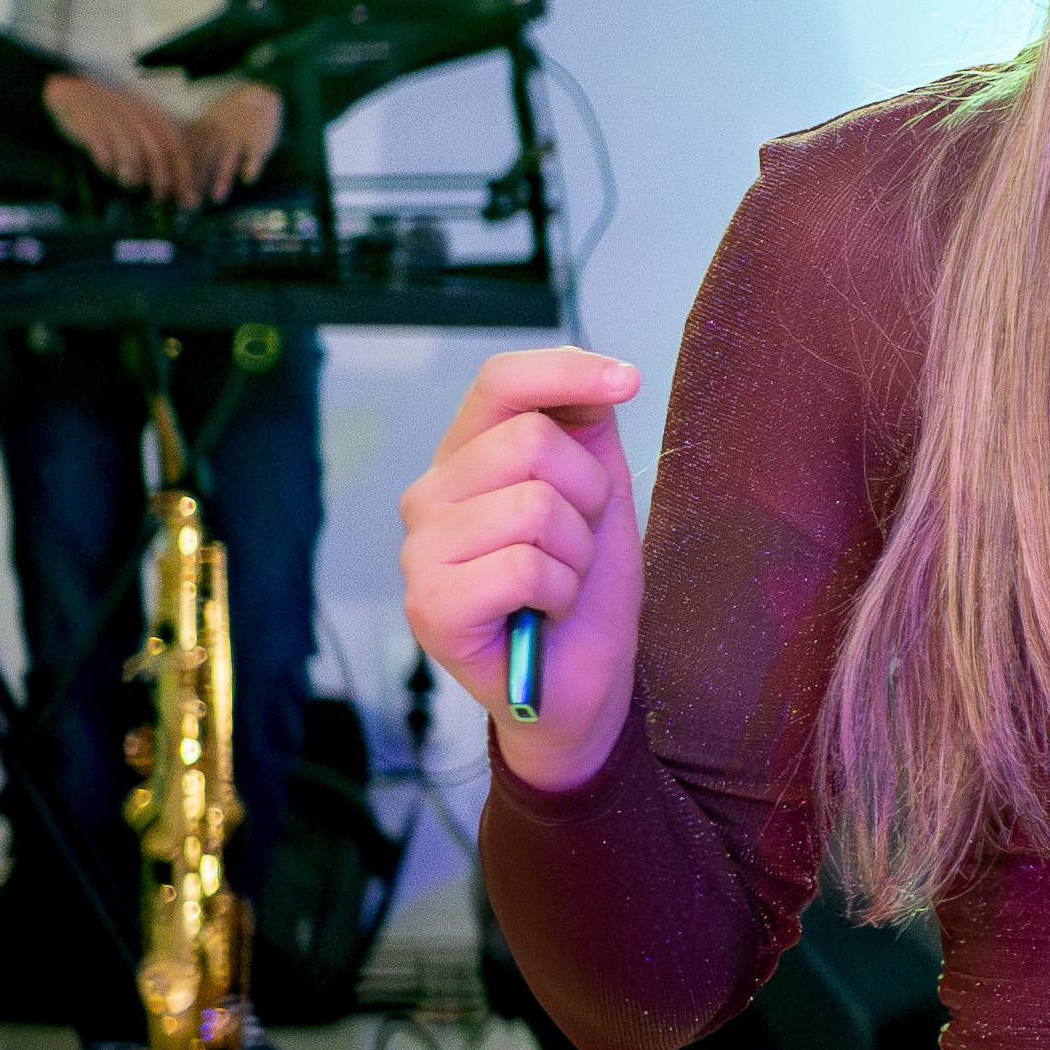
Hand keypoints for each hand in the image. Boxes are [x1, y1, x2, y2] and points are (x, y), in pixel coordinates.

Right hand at [41, 73, 194, 199]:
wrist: (78, 93)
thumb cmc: (115, 117)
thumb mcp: (143, 125)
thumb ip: (162, 151)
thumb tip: (178, 188)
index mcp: (157, 118)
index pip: (179, 149)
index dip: (186, 176)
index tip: (188, 199)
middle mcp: (140, 118)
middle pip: (159, 155)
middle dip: (162, 182)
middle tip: (160, 200)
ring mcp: (116, 122)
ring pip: (133, 157)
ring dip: (134, 177)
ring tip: (130, 182)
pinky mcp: (93, 128)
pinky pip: (105, 155)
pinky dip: (109, 167)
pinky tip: (107, 169)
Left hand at [182, 82, 285, 206]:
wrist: (259, 95)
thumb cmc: (231, 113)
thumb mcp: (208, 119)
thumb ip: (195, 138)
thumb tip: (176, 161)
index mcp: (204, 128)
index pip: (188, 152)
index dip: (180, 172)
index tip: (174, 192)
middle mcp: (219, 132)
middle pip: (205, 159)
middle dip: (197, 181)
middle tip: (191, 203)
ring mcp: (240, 136)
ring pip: (228, 158)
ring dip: (222, 178)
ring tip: (217, 198)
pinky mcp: (259, 140)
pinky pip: (255, 154)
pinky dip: (252, 166)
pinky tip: (248, 180)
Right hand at [398, 347, 646, 790]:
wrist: (584, 679)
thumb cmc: (584, 585)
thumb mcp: (597, 491)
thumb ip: (586, 426)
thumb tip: (604, 374)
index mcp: (467, 456)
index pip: (500, 381)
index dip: (566, 370)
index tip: (628, 382)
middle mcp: (430, 495)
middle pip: (532, 441)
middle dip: (588, 495)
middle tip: (578, 543)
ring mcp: (421, 551)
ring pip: (535, 507)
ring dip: (577, 553)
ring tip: (560, 583)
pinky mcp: (430, 606)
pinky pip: (524, 567)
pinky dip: (559, 593)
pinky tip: (542, 613)